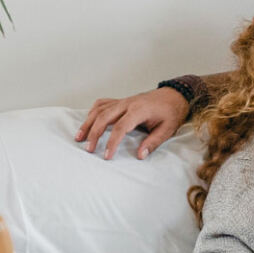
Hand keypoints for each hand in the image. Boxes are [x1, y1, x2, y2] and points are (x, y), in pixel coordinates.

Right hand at [75, 87, 189, 160]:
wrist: (174, 96)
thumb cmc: (171, 113)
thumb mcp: (167, 130)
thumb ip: (153, 142)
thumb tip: (140, 155)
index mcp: (139, 110)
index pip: (120, 128)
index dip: (112, 142)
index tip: (107, 156)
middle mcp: (127, 104)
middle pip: (104, 117)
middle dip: (94, 133)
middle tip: (89, 149)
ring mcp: (123, 101)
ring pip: (99, 110)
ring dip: (88, 123)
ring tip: (80, 137)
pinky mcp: (121, 101)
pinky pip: (102, 104)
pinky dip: (93, 112)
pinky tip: (88, 121)